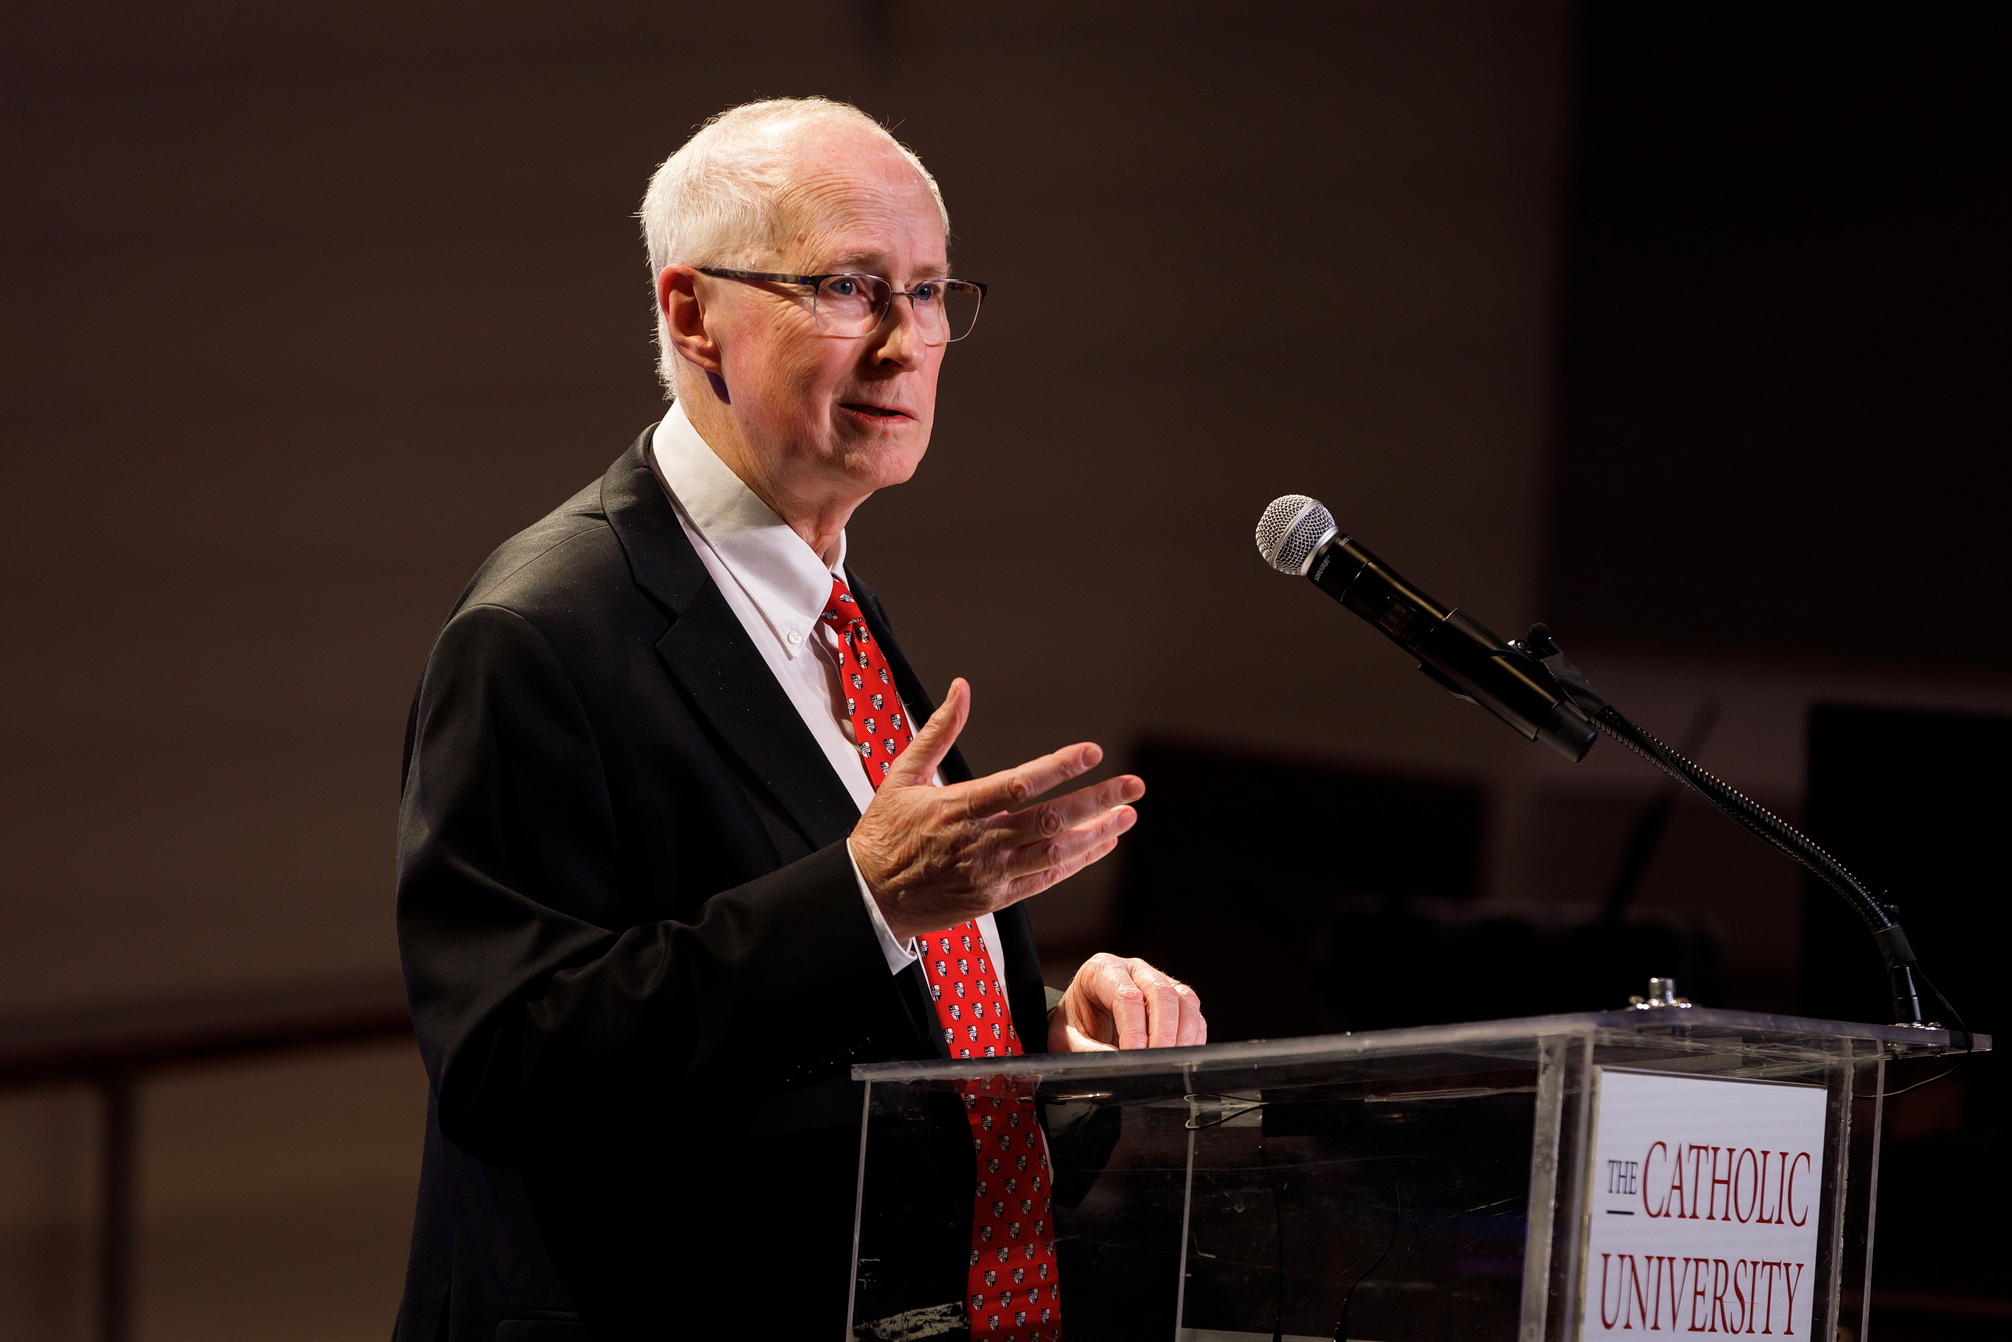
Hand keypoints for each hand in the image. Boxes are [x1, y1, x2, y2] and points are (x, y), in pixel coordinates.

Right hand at [850, 678, 1142, 943]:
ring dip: (1096, 834)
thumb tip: (960, 689)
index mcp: (956, 807)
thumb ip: (938, 731)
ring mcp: (989, 874)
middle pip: (1049, 820)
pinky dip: (1076, 863)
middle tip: (1133, 787)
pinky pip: (1044, 880)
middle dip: (1097, 801)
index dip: (1059, 768)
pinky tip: (1099, 845)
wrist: (869, 897)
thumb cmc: (885, 834)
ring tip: (1126, 816)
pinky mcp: (995, 899)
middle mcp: (979, 842)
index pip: (1018, 784)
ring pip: (1055, 854)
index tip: (1092, 752)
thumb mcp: (903, 776)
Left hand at [1048, 954, 1206, 1051]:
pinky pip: (1194, 1014)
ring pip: (1184, 999)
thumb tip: (1118, 1063)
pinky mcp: (1175, 997)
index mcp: (1102, 970)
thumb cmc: (1074, 1022)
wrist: (1081, 1017)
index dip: (1134, 1029)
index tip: (1135, 1056)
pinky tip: (1182, 1056)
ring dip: (1183, 1034)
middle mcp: (1133, 969)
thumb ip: (1087, 1051)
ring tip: (1171, 1061)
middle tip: (1157, 1061)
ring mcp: (1157, 980)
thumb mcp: (1066, 1037)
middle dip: (1163, 1032)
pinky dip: (1193, 1037)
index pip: (1126, 996)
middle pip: (1161, 992)